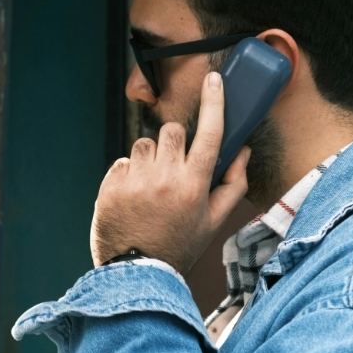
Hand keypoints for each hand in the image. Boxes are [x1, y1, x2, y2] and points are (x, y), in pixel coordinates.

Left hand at [90, 71, 250, 273]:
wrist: (136, 273)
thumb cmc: (179, 245)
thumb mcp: (214, 221)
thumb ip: (233, 184)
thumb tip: (242, 150)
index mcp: (194, 185)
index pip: (209, 134)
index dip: (214, 102)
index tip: (213, 79)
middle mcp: (164, 178)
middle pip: (172, 131)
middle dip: (175, 142)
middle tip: (174, 166)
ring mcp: (135, 181)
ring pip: (144, 144)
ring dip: (150, 158)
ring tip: (151, 187)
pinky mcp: (110, 186)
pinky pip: (122, 161)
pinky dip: (128, 174)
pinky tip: (133, 198)